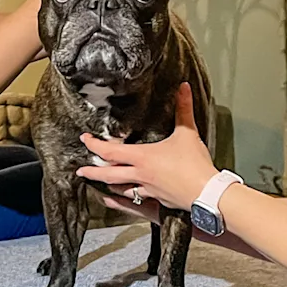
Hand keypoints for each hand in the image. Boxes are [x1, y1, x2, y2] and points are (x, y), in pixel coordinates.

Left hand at [76, 83, 218, 211]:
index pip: (110, 152)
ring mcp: (147, 189)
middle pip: (107, 175)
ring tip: (101, 183)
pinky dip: (126, 196)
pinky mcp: (156, 199)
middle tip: (80, 172)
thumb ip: (183, 109)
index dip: (94, 146)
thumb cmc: (194, 164)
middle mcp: (140, 174)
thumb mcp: (188, 133)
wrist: (206, 192)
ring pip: (120, 188)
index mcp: (142, 157)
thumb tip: (183, 87)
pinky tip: (126, 196)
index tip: (85, 140)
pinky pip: (135, 198)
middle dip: (91, 173)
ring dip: (108, 185)